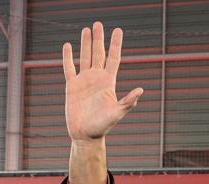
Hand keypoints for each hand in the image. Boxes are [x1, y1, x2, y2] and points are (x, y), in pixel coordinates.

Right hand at [63, 22, 142, 141]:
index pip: (113, 58)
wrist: (85, 135)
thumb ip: (128, 102)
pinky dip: (67, 57)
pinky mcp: (72, 86)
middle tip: (98, 23)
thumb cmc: (103, 126)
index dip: (115, 44)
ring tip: (86, 29)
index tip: (118, 30)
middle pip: (98, 53)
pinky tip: (67, 45)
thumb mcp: (117, 113)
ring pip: (84, 57)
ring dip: (85, 43)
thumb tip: (140, 90)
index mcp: (108, 82)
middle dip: (99, 38)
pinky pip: (69, 68)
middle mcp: (96, 78)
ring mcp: (84, 81)